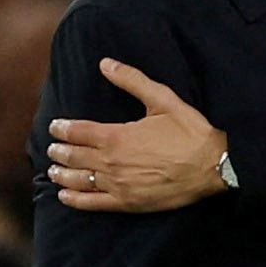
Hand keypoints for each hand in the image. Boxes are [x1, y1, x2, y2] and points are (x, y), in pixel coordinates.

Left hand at [47, 58, 227, 212]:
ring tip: (52, 170)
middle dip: (59, 151)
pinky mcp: (127, 203)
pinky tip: (64, 195)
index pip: (77, 131)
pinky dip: (74, 199)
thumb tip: (105, 63)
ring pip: (78, 179)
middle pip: (74, 156)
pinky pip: (92, 203)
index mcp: (116, 135)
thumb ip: (132, 80)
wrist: (213, 166)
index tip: (55, 127)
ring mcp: (117, 185)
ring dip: (61, 173)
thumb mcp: (163, 100)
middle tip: (52, 149)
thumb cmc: (190, 132)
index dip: (62, 128)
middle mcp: (110, 161)